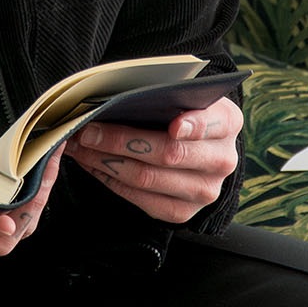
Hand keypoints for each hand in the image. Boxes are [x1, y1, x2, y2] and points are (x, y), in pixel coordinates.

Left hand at [64, 95, 242, 223]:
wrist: (196, 146)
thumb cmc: (181, 111)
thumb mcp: (184, 94)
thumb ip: (164, 94)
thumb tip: (118, 96)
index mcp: (227, 122)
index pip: (212, 123)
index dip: (194, 126)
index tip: (174, 125)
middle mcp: (221, 160)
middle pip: (168, 154)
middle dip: (120, 140)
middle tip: (87, 129)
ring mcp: (204, 191)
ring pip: (147, 178)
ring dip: (105, 160)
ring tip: (80, 145)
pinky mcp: (183, 212)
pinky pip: (140, 199)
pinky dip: (110, 180)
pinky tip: (92, 163)